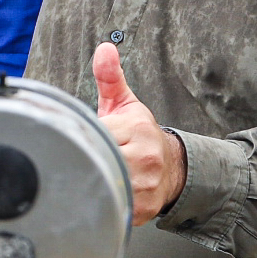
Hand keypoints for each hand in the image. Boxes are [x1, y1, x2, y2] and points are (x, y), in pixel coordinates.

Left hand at [92, 42, 185, 225]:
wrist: (172, 169)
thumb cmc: (140, 136)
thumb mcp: (125, 105)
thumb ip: (110, 78)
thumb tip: (104, 48)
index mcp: (138, 130)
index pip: (96, 133)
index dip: (86, 135)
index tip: (85, 135)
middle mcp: (146, 158)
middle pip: (96, 158)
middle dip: (87, 155)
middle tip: (84, 154)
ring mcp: (145, 186)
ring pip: (101, 181)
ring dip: (91, 176)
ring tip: (91, 169)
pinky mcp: (141, 208)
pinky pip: (109, 203)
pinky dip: (100, 198)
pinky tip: (100, 189)